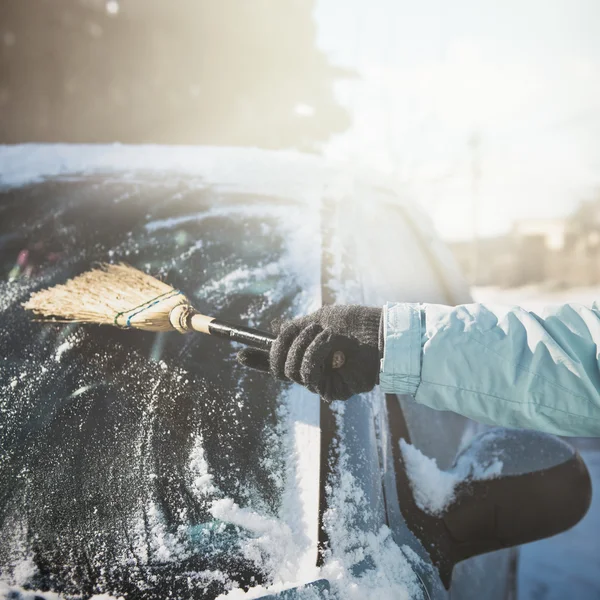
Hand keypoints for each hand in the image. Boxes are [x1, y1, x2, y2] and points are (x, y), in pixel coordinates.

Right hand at [237, 305, 381, 400]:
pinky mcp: (331, 390)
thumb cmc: (354, 324)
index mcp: (305, 352)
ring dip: (305, 347)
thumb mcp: (318, 319)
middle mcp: (310, 369)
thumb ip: (295, 330)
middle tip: (308, 331)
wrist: (380, 333)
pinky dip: (316, 355)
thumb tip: (274, 336)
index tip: (239, 356)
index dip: (257, 360)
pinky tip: (333, 348)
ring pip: (290, 371)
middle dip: (284, 346)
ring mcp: (320, 381)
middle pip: (278, 367)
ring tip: (326, 336)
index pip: (276, 361)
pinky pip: (308, 375)